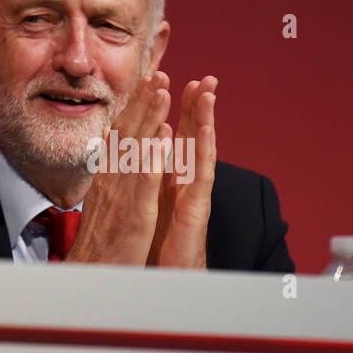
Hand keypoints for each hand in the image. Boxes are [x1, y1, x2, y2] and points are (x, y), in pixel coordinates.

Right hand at [65, 72, 171, 264]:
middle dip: (144, 101)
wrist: (92, 277)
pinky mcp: (134, 213)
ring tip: (164, 90)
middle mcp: (113, 180)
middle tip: (157, 72)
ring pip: (138, 149)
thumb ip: (108, 172)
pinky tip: (164, 136)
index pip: (122, 134)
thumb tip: (107, 144)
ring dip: (150, 118)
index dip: (134, 107)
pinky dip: (154, 156)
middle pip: (129, 133)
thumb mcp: (103, 201)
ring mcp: (123, 195)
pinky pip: (145, 181)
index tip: (146, 82)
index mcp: (108, 177)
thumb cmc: (100, 243)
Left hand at [148, 75, 216, 268]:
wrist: (157, 274)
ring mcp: (193, 195)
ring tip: (208, 93)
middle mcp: (185, 184)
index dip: (176, 110)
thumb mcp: (144, 202)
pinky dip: (203, 152)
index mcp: (170, 178)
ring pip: (201, 151)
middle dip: (199, 107)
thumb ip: (147, 174)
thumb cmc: (152, 242)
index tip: (177, 84)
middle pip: (193, 138)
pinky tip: (205, 131)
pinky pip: (201, 176)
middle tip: (206, 78)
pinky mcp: (196, 209)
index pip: (175, 137)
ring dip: (205, 120)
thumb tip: (145, 149)